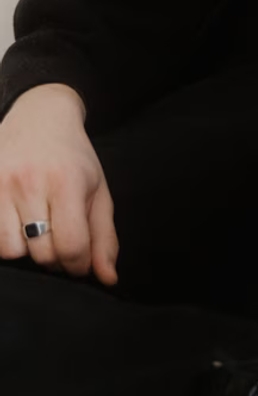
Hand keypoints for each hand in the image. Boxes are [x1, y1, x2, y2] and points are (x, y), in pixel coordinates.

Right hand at [0, 84, 117, 283]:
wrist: (40, 116)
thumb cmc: (73, 159)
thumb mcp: (97, 191)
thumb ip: (104, 237)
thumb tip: (108, 279)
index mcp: (66, 181)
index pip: (71, 246)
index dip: (78, 264)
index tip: (79, 258)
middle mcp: (30, 183)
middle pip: (41, 254)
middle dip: (54, 256)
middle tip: (58, 237)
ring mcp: (1, 185)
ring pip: (10, 252)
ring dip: (26, 250)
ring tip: (36, 229)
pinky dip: (6, 239)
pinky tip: (17, 224)